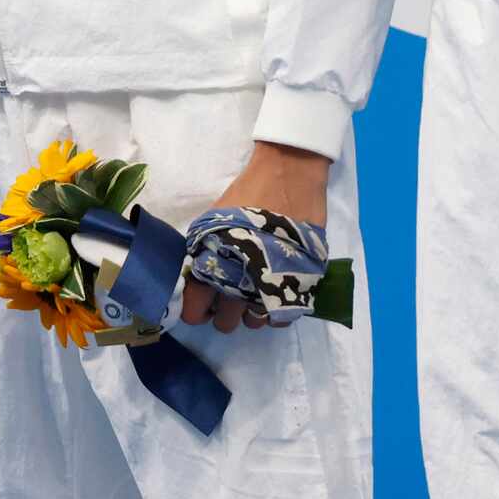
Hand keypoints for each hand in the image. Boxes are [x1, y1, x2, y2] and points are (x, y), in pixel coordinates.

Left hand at [180, 141, 330, 331]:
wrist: (288, 176)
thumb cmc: (248, 194)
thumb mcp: (213, 220)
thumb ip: (204, 250)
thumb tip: (197, 274)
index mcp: (217, 267)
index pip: (196, 307)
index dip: (196, 312)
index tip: (200, 308)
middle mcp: (243, 284)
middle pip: (227, 321)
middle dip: (224, 314)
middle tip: (227, 299)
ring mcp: (274, 286)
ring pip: (256, 322)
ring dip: (251, 313)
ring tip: (252, 295)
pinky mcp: (302, 283)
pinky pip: (285, 316)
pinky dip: (277, 312)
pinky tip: (273, 295)